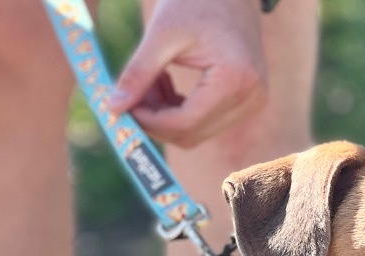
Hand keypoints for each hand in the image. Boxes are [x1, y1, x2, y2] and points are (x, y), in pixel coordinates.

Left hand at [108, 0, 266, 147]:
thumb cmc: (196, 0)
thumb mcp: (162, 34)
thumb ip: (138, 74)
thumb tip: (113, 109)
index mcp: (234, 80)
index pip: (185, 123)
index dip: (149, 122)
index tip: (122, 108)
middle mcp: (250, 97)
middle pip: (191, 134)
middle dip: (156, 122)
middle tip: (130, 98)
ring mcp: (251, 102)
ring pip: (196, 132)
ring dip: (165, 117)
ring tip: (150, 82)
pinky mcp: (246, 101)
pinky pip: (205, 122)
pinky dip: (179, 111)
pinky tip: (165, 83)